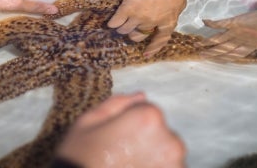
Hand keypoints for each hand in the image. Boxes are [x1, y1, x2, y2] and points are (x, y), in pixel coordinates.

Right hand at [56, 93, 185, 167]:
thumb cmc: (80, 157)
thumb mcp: (88, 122)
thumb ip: (118, 103)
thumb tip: (141, 96)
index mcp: (149, 118)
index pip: (147, 110)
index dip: (130, 122)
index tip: (116, 138)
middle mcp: (170, 141)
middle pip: (161, 132)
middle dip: (145, 140)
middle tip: (121, 154)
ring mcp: (175, 164)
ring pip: (166, 153)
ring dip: (153, 158)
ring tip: (128, 165)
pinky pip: (168, 167)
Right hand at [108, 0, 185, 56]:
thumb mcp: (179, 1)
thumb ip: (174, 12)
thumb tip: (169, 17)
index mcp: (168, 22)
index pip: (160, 40)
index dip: (153, 48)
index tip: (146, 54)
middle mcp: (152, 23)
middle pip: (139, 36)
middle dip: (134, 35)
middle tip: (132, 29)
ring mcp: (139, 17)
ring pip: (125, 30)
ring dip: (122, 29)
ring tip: (121, 25)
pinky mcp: (127, 9)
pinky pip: (116, 22)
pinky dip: (113, 23)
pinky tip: (112, 22)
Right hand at [201, 7, 256, 61]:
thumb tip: (254, 40)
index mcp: (248, 47)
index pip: (232, 55)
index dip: (221, 58)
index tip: (213, 60)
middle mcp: (241, 42)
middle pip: (223, 50)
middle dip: (211, 53)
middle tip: (200, 55)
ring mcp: (238, 32)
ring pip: (219, 40)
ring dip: (208, 42)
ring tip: (198, 43)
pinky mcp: (237, 23)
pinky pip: (222, 24)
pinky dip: (212, 24)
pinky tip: (205, 22)